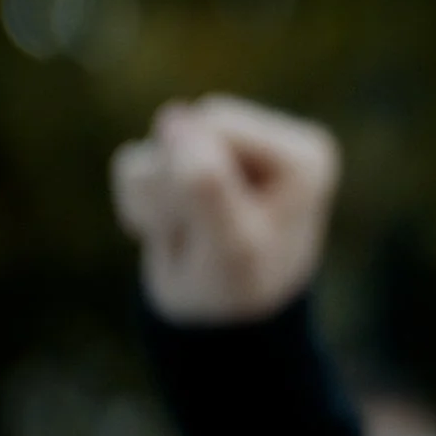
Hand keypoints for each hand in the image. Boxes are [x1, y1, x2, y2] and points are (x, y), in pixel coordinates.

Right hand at [112, 95, 340, 324]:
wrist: (221, 322)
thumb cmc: (239, 288)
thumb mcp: (230, 249)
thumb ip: (205, 185)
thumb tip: (173, 114)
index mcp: (303, 153)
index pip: (215, 125)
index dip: (194, 176)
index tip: (223, 227)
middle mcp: (274, 139)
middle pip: (184, 127)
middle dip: (173, 189)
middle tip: (201, 237)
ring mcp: (228, 147)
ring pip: (151, 150)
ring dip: (154, 203)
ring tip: (190, 236)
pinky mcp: (189, 160)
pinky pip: (132, 163)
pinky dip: (139, 206)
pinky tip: (172, 228)